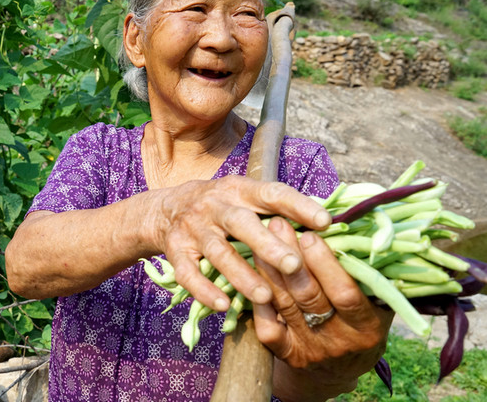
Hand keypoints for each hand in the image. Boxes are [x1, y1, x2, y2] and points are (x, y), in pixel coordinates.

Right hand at [153, 176, 331, 311]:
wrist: (165, 210)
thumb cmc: (221, 208)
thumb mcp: (245, 198)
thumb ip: (278, 210)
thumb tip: (329, 223)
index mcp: (239, 190)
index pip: (271, 193)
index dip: (298, 205)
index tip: (325, 221)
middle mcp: (214, 205)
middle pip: (241, 223)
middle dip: (268, 244)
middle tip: (294, 264)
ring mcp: (193, 228)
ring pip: (218, 252)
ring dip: (241, 275)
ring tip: (265, 295)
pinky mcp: (176, 250)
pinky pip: (188, 273)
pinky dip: (204, 290)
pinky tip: (222, 306)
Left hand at [252, 218, 392, 401]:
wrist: (339, 370)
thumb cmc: (360, 323)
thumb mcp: (377, 306)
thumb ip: (370, 278)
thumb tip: (363, 233)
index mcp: (366, 327)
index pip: (344, 293)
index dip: (325, 264)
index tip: (309, 234)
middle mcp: (339, 341)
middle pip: (309, 295)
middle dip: (291, 258)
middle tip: (277, 225)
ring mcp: (311, 350)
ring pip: (285, 305)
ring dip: (270, 269)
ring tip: (259, 238)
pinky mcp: (288, 356)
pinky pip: (268, 328)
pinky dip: (259, 301)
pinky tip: (250, 275)